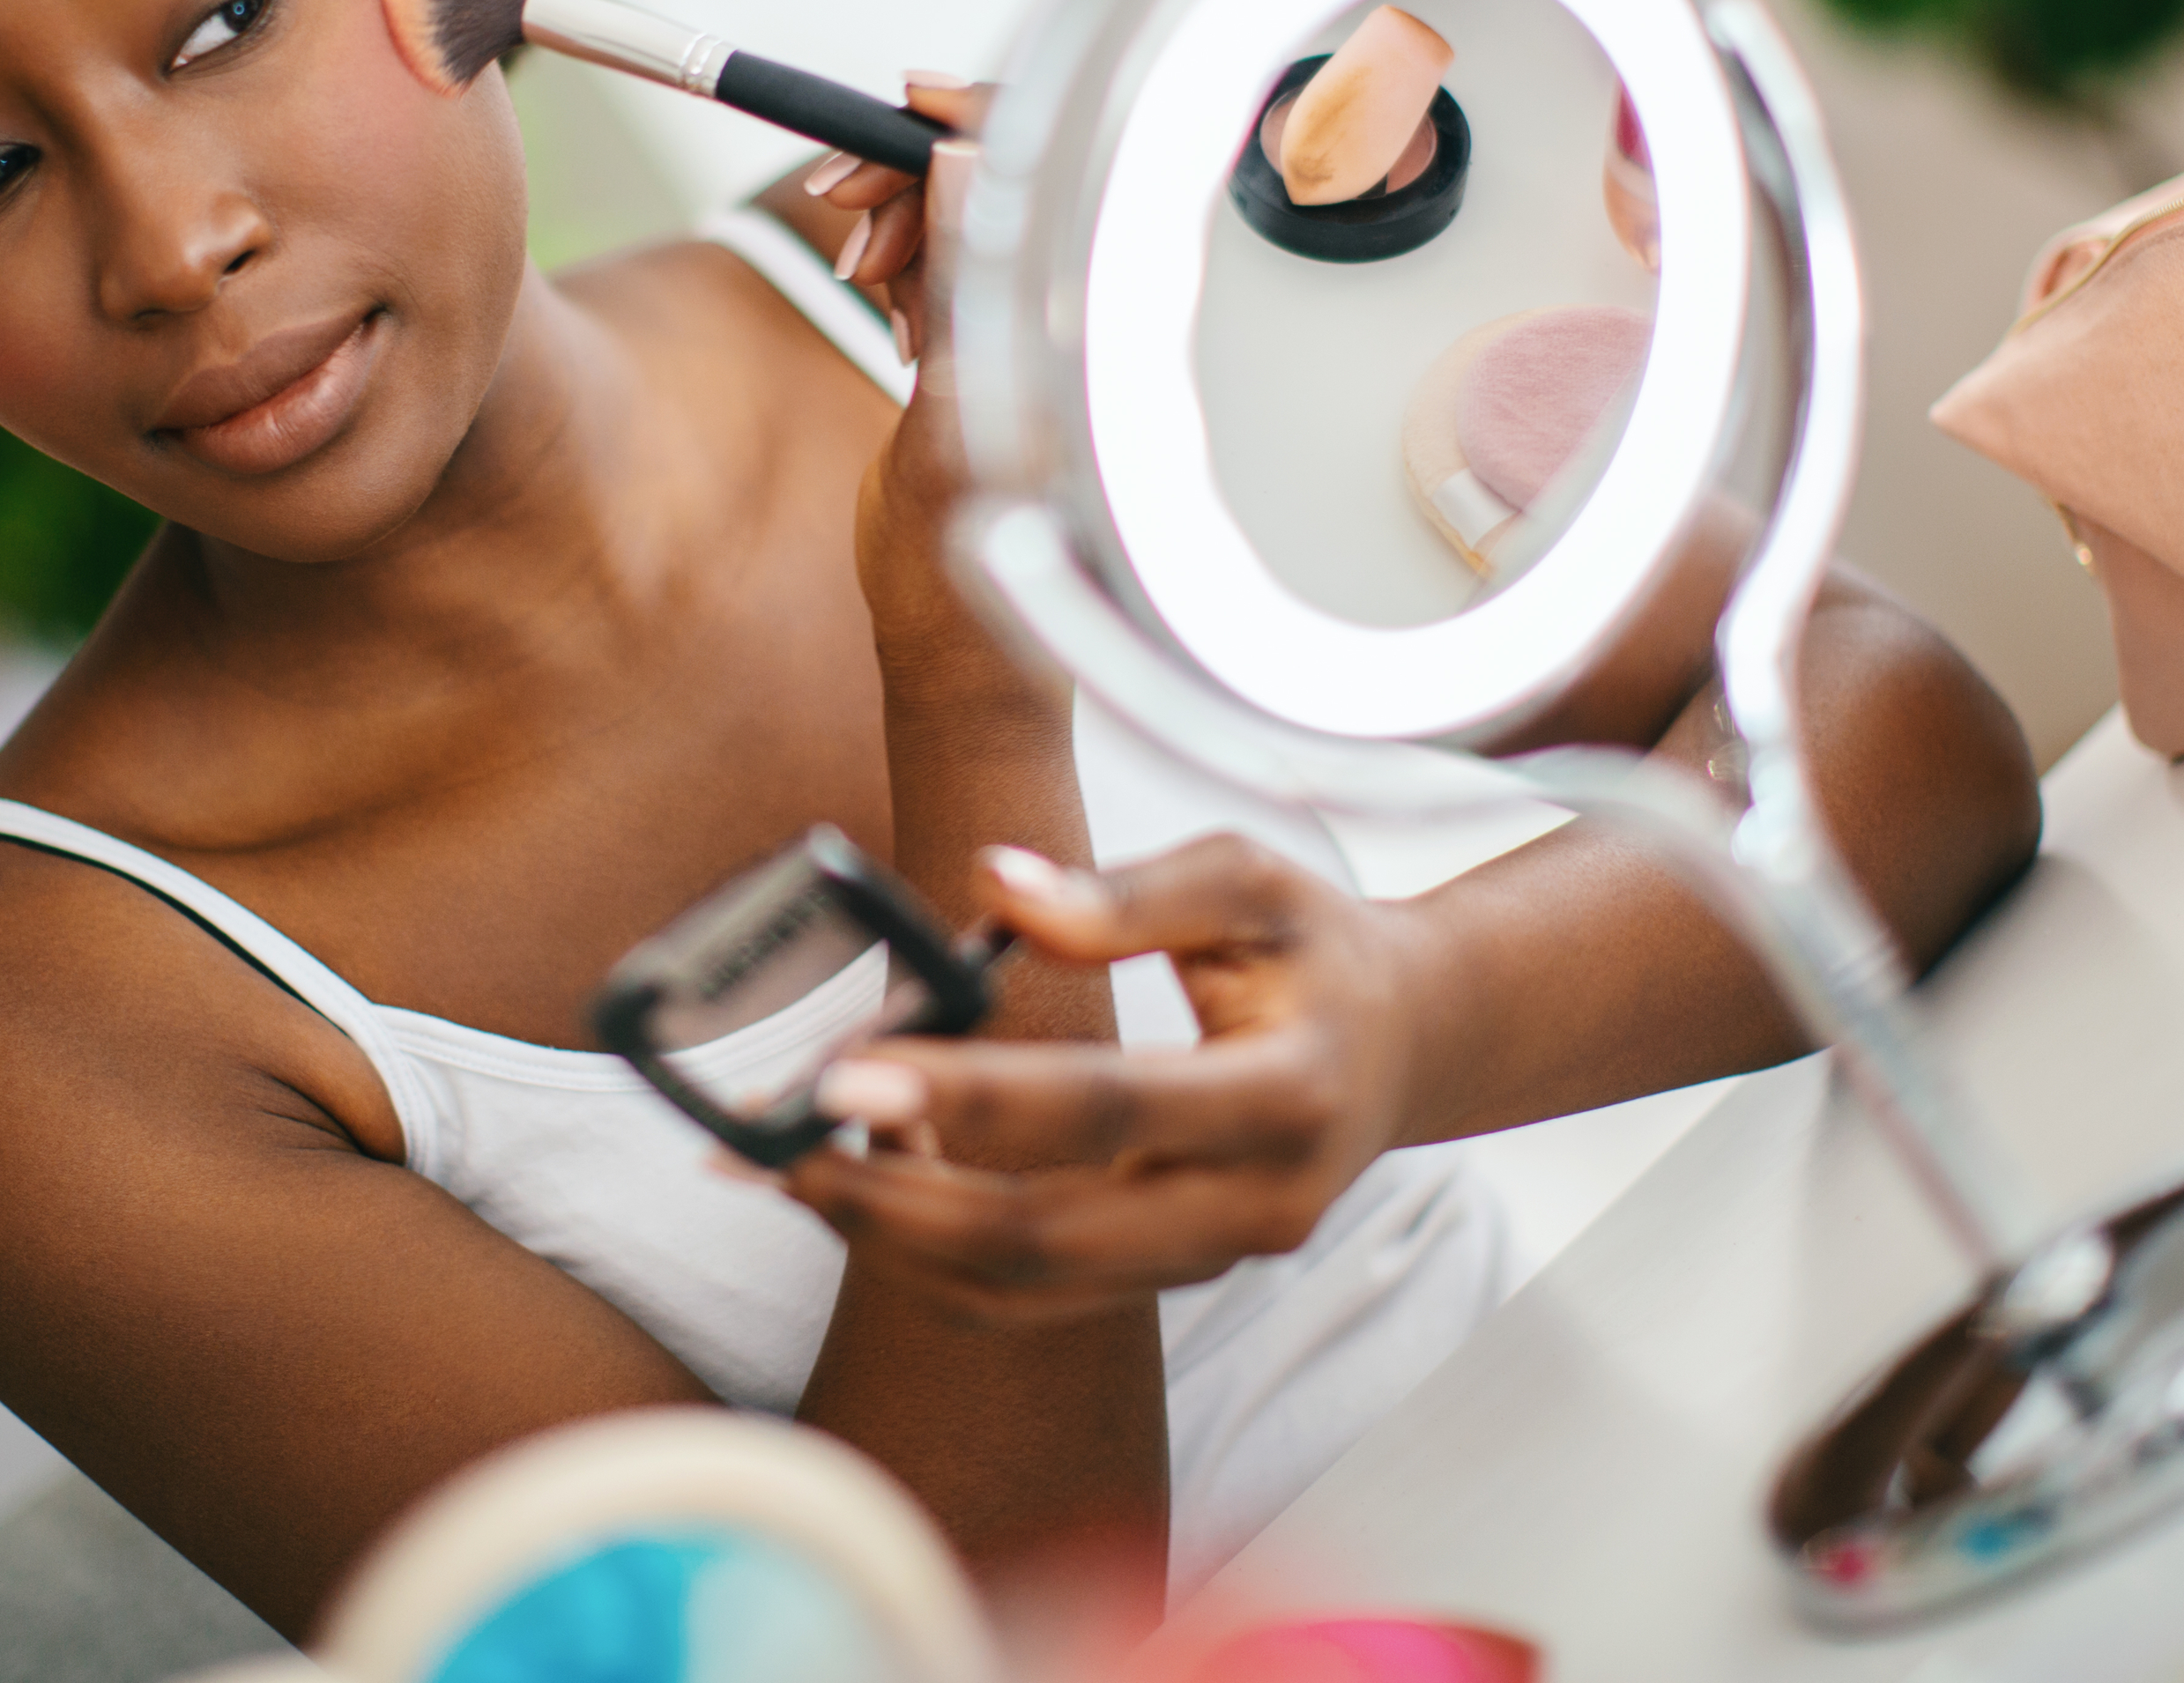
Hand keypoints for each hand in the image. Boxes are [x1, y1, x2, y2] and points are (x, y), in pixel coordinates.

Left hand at [775, 838, 1423, 1325]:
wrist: (1402, 1048)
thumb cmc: (1315, 952)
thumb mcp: (1250, 884)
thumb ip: (1129, 892)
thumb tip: (995, 886)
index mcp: (1285, 1094)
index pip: (1105, 1108)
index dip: (969, 1095)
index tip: (845, 1071)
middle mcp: (1253, 1206)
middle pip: (1049, 1240)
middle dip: (899, 1205)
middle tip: (781, 1150)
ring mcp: (1210, 1263)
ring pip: (1029, 1292)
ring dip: (898, 1243)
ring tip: (797, 1169)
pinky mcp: (1168, 1282)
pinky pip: (1035, 1298)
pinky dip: (937, 1257)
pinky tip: (872, 1186)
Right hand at [834, 78, 1017, 694]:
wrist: (959, 650)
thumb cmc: (968, 563)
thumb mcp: (950, 409)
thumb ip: (962, 278)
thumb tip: (964, 155)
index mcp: (1072, 325)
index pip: (1035, 168)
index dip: (964, 118)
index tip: (895, 108)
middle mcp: (1061, 320)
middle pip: (988, 181)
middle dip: (905, 183)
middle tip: (848, 236)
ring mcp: (1029, 333)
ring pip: (959, 223)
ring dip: (900, 232)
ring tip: (871, 296)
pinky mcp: (998, 356)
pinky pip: (951, 271)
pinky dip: (910, 274)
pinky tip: (892, 320)